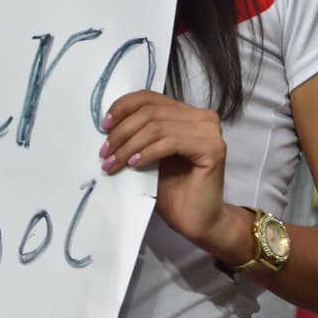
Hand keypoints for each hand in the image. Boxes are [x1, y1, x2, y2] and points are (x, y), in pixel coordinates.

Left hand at [100, 90, 249, 261]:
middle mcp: (201, 116)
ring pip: (156, 127)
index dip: (123, 107)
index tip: (103, 126)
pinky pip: (170, 142)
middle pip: (150, 112)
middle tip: (104, 152)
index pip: (149, 97)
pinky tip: (133, 164)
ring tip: (113, 162)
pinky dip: (147, 152)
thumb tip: (107, 122)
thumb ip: (137, 132)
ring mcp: (209, 131)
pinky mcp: (213, 148)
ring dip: (129, 145)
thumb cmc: (171, 189)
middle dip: (122, 131)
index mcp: (185, 113)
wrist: (195, 220)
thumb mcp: (147, 153)